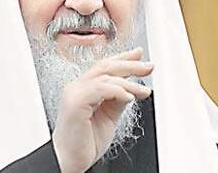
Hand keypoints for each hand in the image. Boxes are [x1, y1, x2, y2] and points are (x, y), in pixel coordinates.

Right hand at [51, 47, 153, 172]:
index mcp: (83, 89)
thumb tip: (131, 89)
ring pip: (106, 76)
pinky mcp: (75, 102)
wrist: (69, 162)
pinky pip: (101, 89)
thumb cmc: (83, 144)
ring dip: (129, 82)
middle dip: (130, 64)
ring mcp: (75, 93)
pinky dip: (118, 91)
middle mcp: (77, 87)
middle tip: (148, 67)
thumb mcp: (108, 118)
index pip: (104, 66)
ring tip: (144, 90)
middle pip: (106, 66)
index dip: (123, 58)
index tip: (139, 55)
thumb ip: (117, 101)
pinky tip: (129, 97)